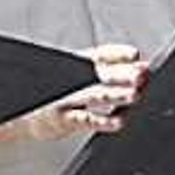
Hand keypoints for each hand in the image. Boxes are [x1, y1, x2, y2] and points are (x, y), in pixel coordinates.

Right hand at [20, 44, 148, 144]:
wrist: (29, 115)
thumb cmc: (64, 94)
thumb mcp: (85, 76)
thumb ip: (116, 71)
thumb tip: (146, 67)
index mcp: (79, 64)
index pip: (100, 54)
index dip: (118, 53)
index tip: (135, 54)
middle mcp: (72, 80)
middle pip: (100, 74)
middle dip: (122, 75)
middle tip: (140, 76)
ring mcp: (67, 99)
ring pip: (95, 96)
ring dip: (116, 95)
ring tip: (134, 95)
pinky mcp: (63, 119)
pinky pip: (85, 120)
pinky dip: (103, 121)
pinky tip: (119, 121)